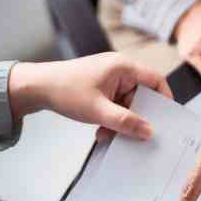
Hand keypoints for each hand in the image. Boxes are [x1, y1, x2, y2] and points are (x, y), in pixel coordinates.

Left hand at [8, 52, 172, 140]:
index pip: (156, 80)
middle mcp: (120, 70)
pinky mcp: (102, 88)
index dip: (165, 99)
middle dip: (137, 116)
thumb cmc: (64, 91)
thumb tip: (149, 132)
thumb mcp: (98, 111)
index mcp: (123, 67)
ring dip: (122, 121)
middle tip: (136, 134)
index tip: (166, 119)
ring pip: (128, 104)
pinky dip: (112, 118)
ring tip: (109, 133)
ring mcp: (110, 79)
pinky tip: (101, 131)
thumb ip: (126, 122)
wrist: (35, 87)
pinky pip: (117, 105)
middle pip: (142, 95)